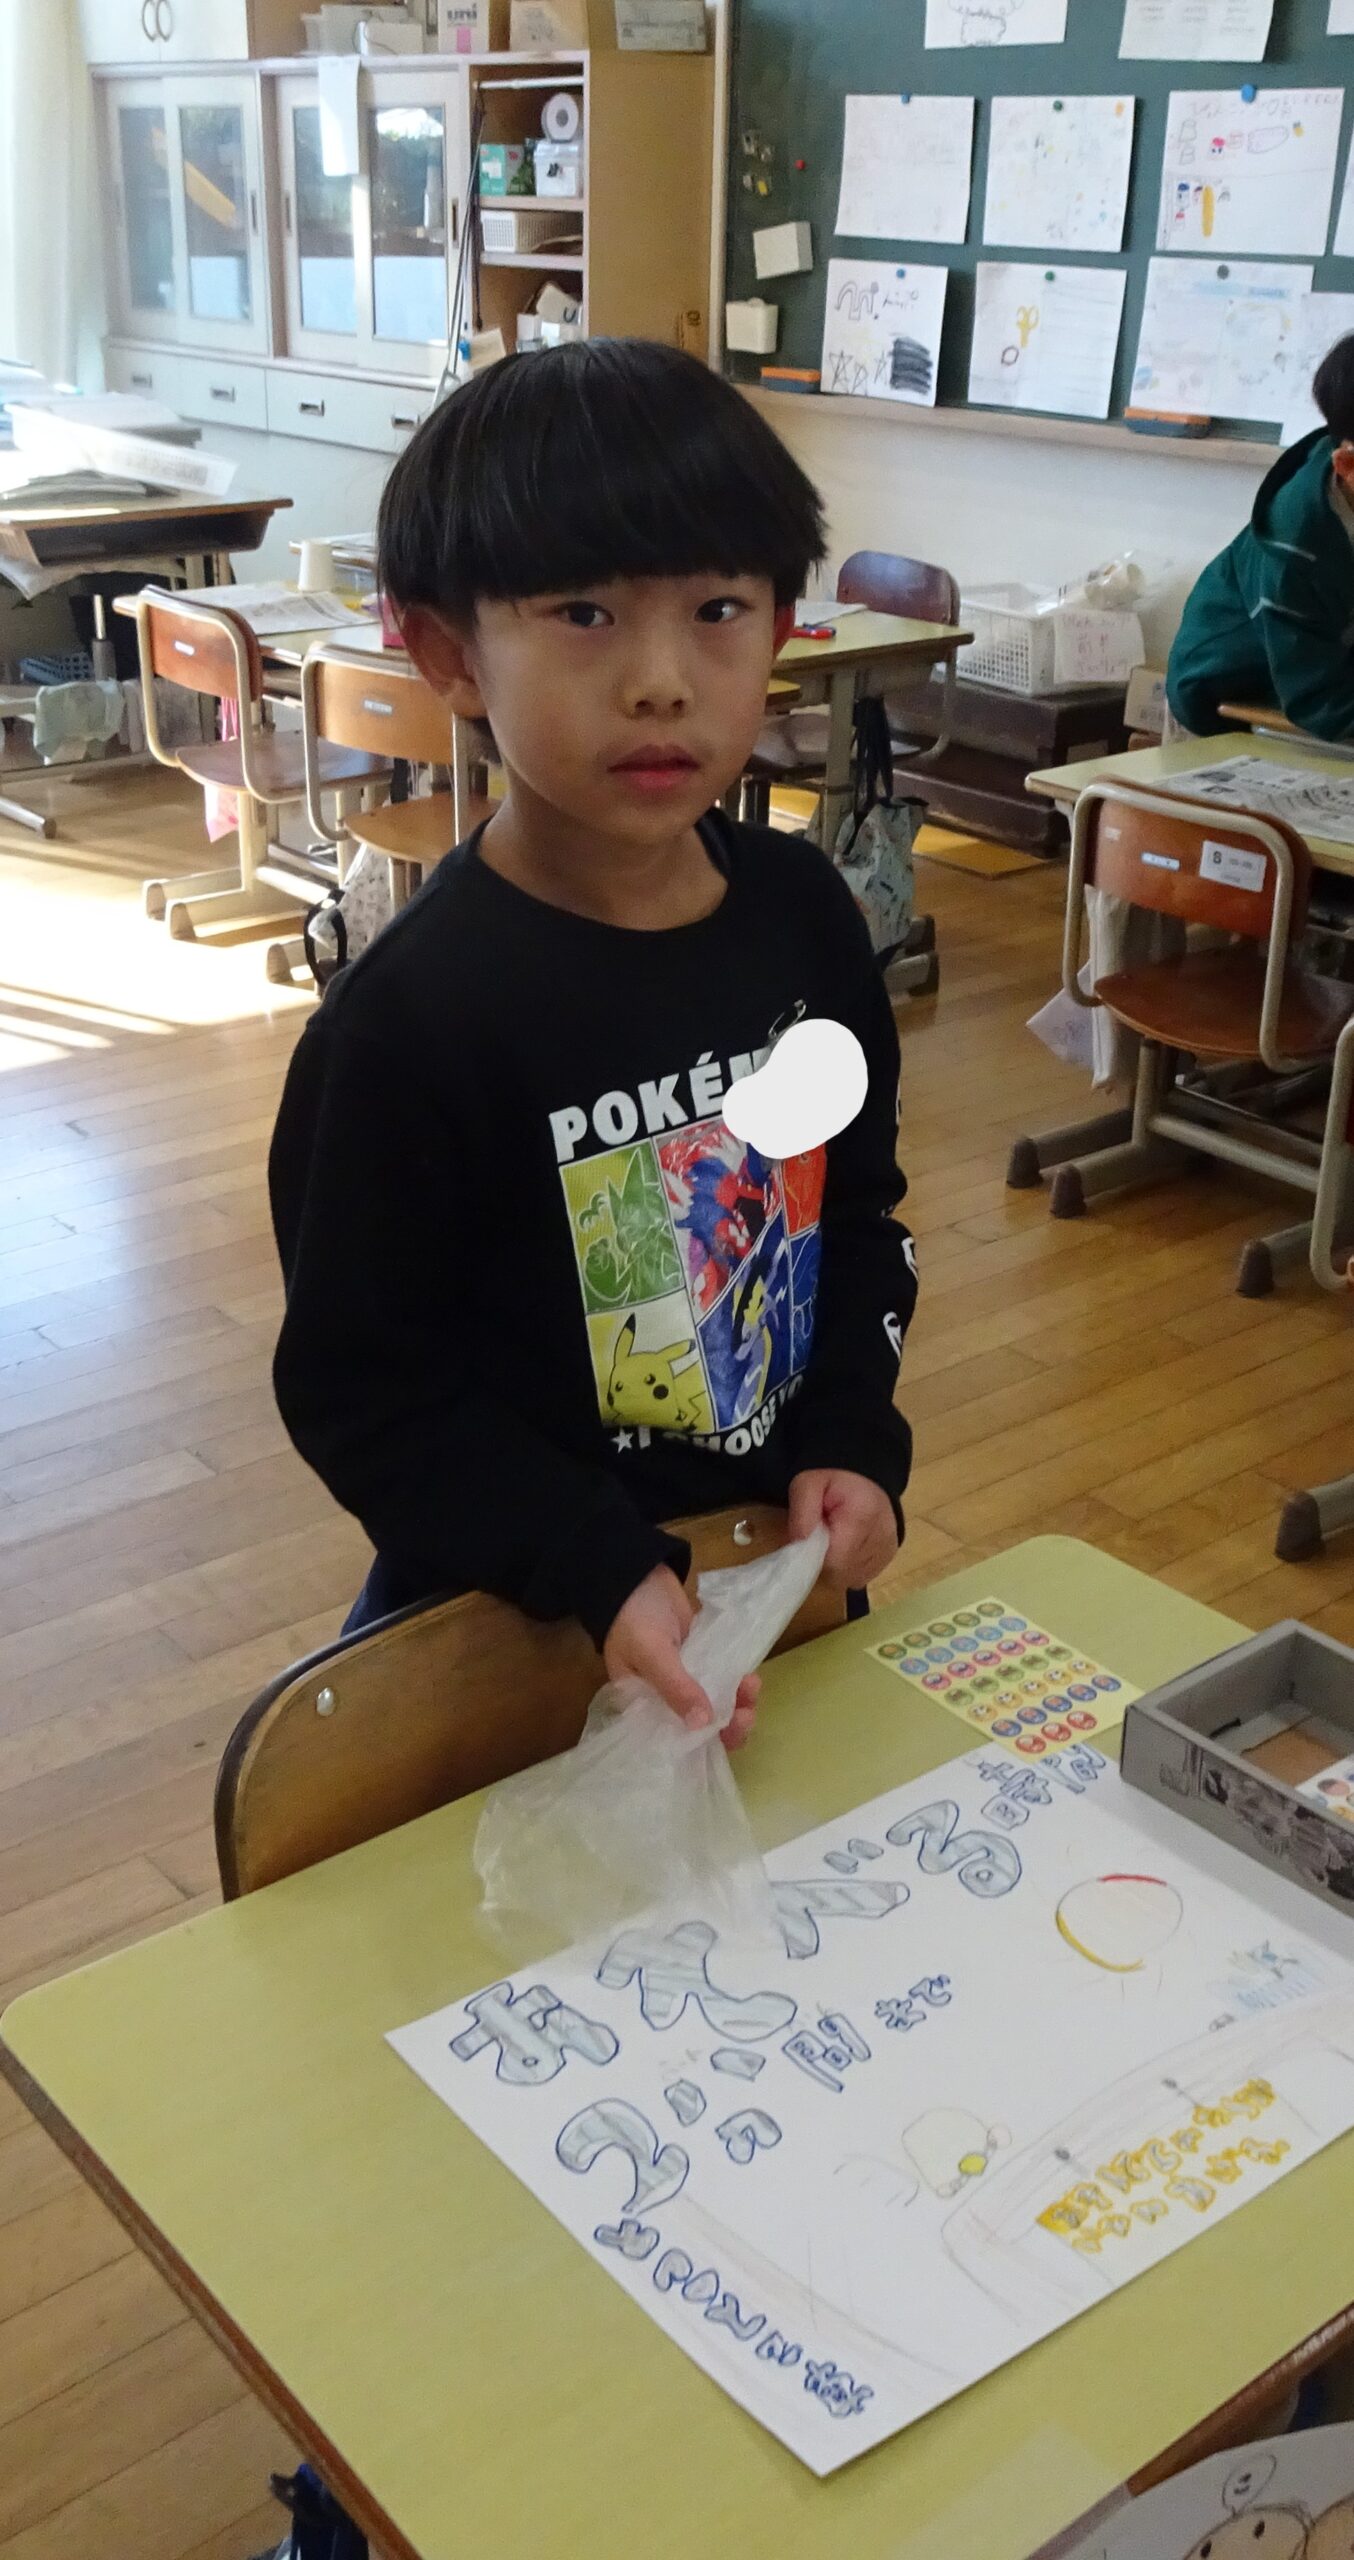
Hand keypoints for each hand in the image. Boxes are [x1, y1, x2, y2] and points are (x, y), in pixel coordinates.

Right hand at [603, 1565, 760, 1750]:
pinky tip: (750, 1676)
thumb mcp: (652, 1653)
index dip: (702, 1745)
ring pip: (717, 1704)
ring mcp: (686, 1679)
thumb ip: (676, 1687)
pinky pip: (723, 1681)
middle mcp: (664, 1700)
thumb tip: (703, 1724)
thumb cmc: (633, 1617)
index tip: (726, 1735)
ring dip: (738, 1703)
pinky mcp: (702, 1661)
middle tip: (746, 1714)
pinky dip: (738, 1683)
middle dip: (728, 1725)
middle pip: (701, 1727)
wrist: (639, 1574)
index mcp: (642, 1706)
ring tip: (752, 1686)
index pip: (673, 1740)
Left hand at [789, 1469, 898, 1590]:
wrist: (864, 1477)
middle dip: (825, 1560)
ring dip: (837, 1565)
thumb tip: (801, 1545)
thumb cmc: (833, 1481)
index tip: (812, 1537)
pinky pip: (861, 1576)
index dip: (816, 1554)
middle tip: (822, 1536)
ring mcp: (888, 1550)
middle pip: (842, 1573)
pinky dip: (849, 1567)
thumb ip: (802, 1514)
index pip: (835, 1559)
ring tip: (836, 1539)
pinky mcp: (888, 1557)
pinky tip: (846, 1547)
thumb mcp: (807, 1485)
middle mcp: (883, 1537)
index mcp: (863, 1516)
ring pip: (850, 1578)